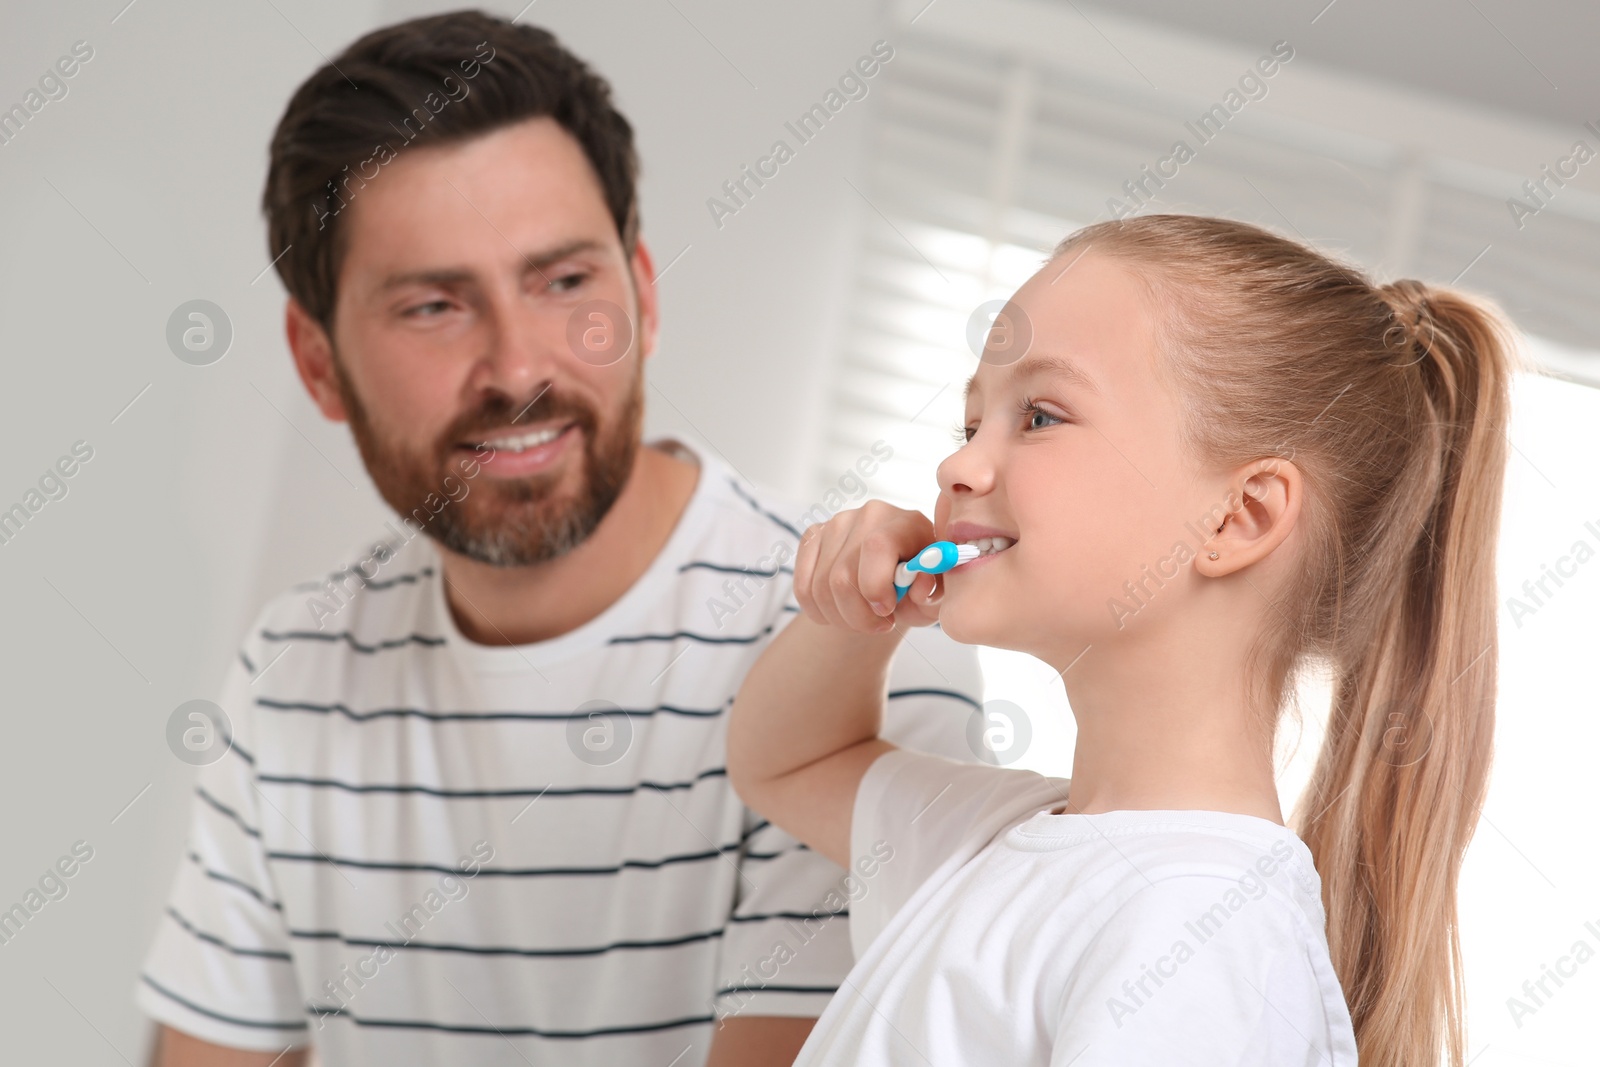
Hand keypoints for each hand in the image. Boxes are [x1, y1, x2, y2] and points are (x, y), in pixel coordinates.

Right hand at [793, 500, 942, 633]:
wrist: (894, 580)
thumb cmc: (919, 587)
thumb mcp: (937, 596)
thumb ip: (935, 592)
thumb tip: (920, 587)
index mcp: (907, 523)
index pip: (877, 546)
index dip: (875, 585)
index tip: (886, 611)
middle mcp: (870, 515)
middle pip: (842, 576)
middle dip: (858, 615)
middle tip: (879, 626)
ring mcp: (837, 523)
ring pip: (821, 587)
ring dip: (840, 617)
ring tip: (863, 620)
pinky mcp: (814, 536)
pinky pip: (803, 587)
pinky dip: (819, 612)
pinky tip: (839, 613)